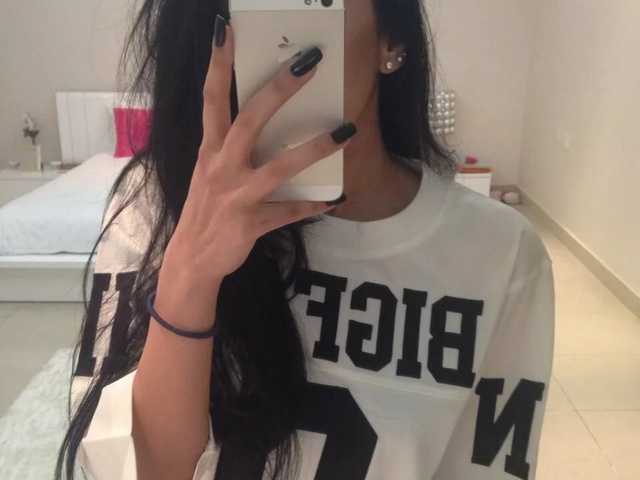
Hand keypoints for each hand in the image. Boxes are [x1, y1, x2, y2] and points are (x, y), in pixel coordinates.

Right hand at [162, 15, 354, 288]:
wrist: (191, 259)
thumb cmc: (205, 209)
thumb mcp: (209, 171)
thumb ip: (229, 146)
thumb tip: (261, 119)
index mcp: (209, 150)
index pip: (212, 99)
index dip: (218, 64)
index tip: (227, 30)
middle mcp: (220, 168)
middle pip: (250, 121)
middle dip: (279, 89)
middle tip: (309, 62)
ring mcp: (236, 196)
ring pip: (278, 167)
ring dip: (314, 148)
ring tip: (346, 131)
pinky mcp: (251, 224)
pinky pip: (289, 212)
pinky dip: (312, 206)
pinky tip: (335, 199)